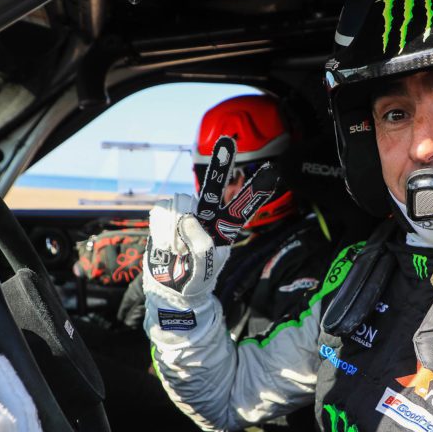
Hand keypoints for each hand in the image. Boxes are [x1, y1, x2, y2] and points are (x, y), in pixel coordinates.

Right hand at [143, 137, 278, 303]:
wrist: (170, 289)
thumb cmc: (194, 279)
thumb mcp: (205, 265)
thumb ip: (200, 243)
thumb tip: (188, 219)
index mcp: (223, 229)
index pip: (241, 206)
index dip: (255, 191)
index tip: (272, 172)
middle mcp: (205, 217)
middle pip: (212, 187)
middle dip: (220, 165)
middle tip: (228, 143)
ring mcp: (185, 215)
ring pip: (180, 202)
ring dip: (174, 228)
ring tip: (176, 249)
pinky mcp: (165, 217)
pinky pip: (162, 210)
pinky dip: (161, 229)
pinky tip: (166, 244)